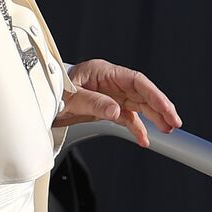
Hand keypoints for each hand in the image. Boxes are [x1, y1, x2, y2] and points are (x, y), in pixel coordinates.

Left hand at [56, 60, 182, 146]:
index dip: (154, 94)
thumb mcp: (70, 98)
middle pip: (142, 93)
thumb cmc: (52, 93)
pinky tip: (144, 139)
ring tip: (167, 130)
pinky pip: (127, 117)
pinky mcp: (107, 107)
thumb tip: (116, 110)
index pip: (137, 81)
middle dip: (160, 107)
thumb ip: (94, 103)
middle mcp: (111, 82)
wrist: (38, 102)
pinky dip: (136, 127)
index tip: (166, 108)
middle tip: (173, 122)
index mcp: (104, 72)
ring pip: (139, 105)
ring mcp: (111, 95)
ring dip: (153, 117)